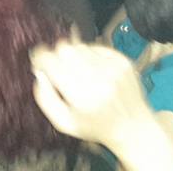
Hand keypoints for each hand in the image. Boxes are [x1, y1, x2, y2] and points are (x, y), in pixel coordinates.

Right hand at [30, 42, 153, 147]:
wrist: (133, 127)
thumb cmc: (97, 127)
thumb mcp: (64, 123)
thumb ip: (45, 98)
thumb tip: (39, 74)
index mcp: (81, 95)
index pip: (51, 61)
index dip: (40, 58)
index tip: (39, 62)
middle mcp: (98, 78)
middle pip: (64, 48)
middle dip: (57, 56)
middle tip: (59, 69)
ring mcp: (112, 67)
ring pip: (80, 46)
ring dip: (74, 56)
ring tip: (80, 74)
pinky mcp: (121, 60)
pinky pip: (96, 47)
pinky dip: (91, 56)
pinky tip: (94, 72)